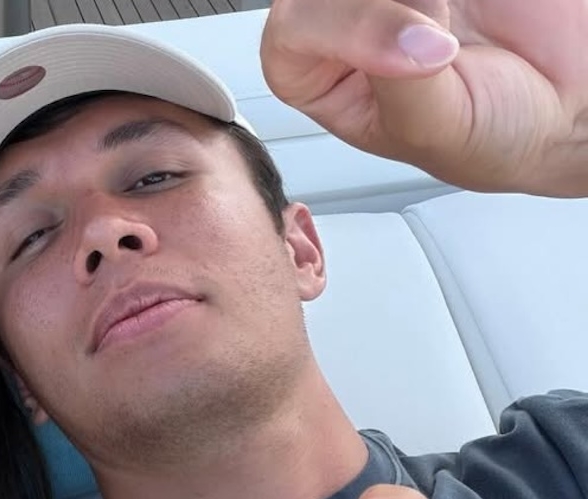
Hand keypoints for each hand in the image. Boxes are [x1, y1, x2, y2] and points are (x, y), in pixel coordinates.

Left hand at [260, 0, 587, 197]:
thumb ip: (401, 83)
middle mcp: (348, 21)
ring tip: (454, 12)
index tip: (408, 48)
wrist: (572, 109)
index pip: (291, 35)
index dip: (341, 29)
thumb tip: (406, 38)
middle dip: (376, 6)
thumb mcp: (435, 128)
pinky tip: (467, 2)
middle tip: (437, 21)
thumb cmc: (492, 134)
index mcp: (322, 75)